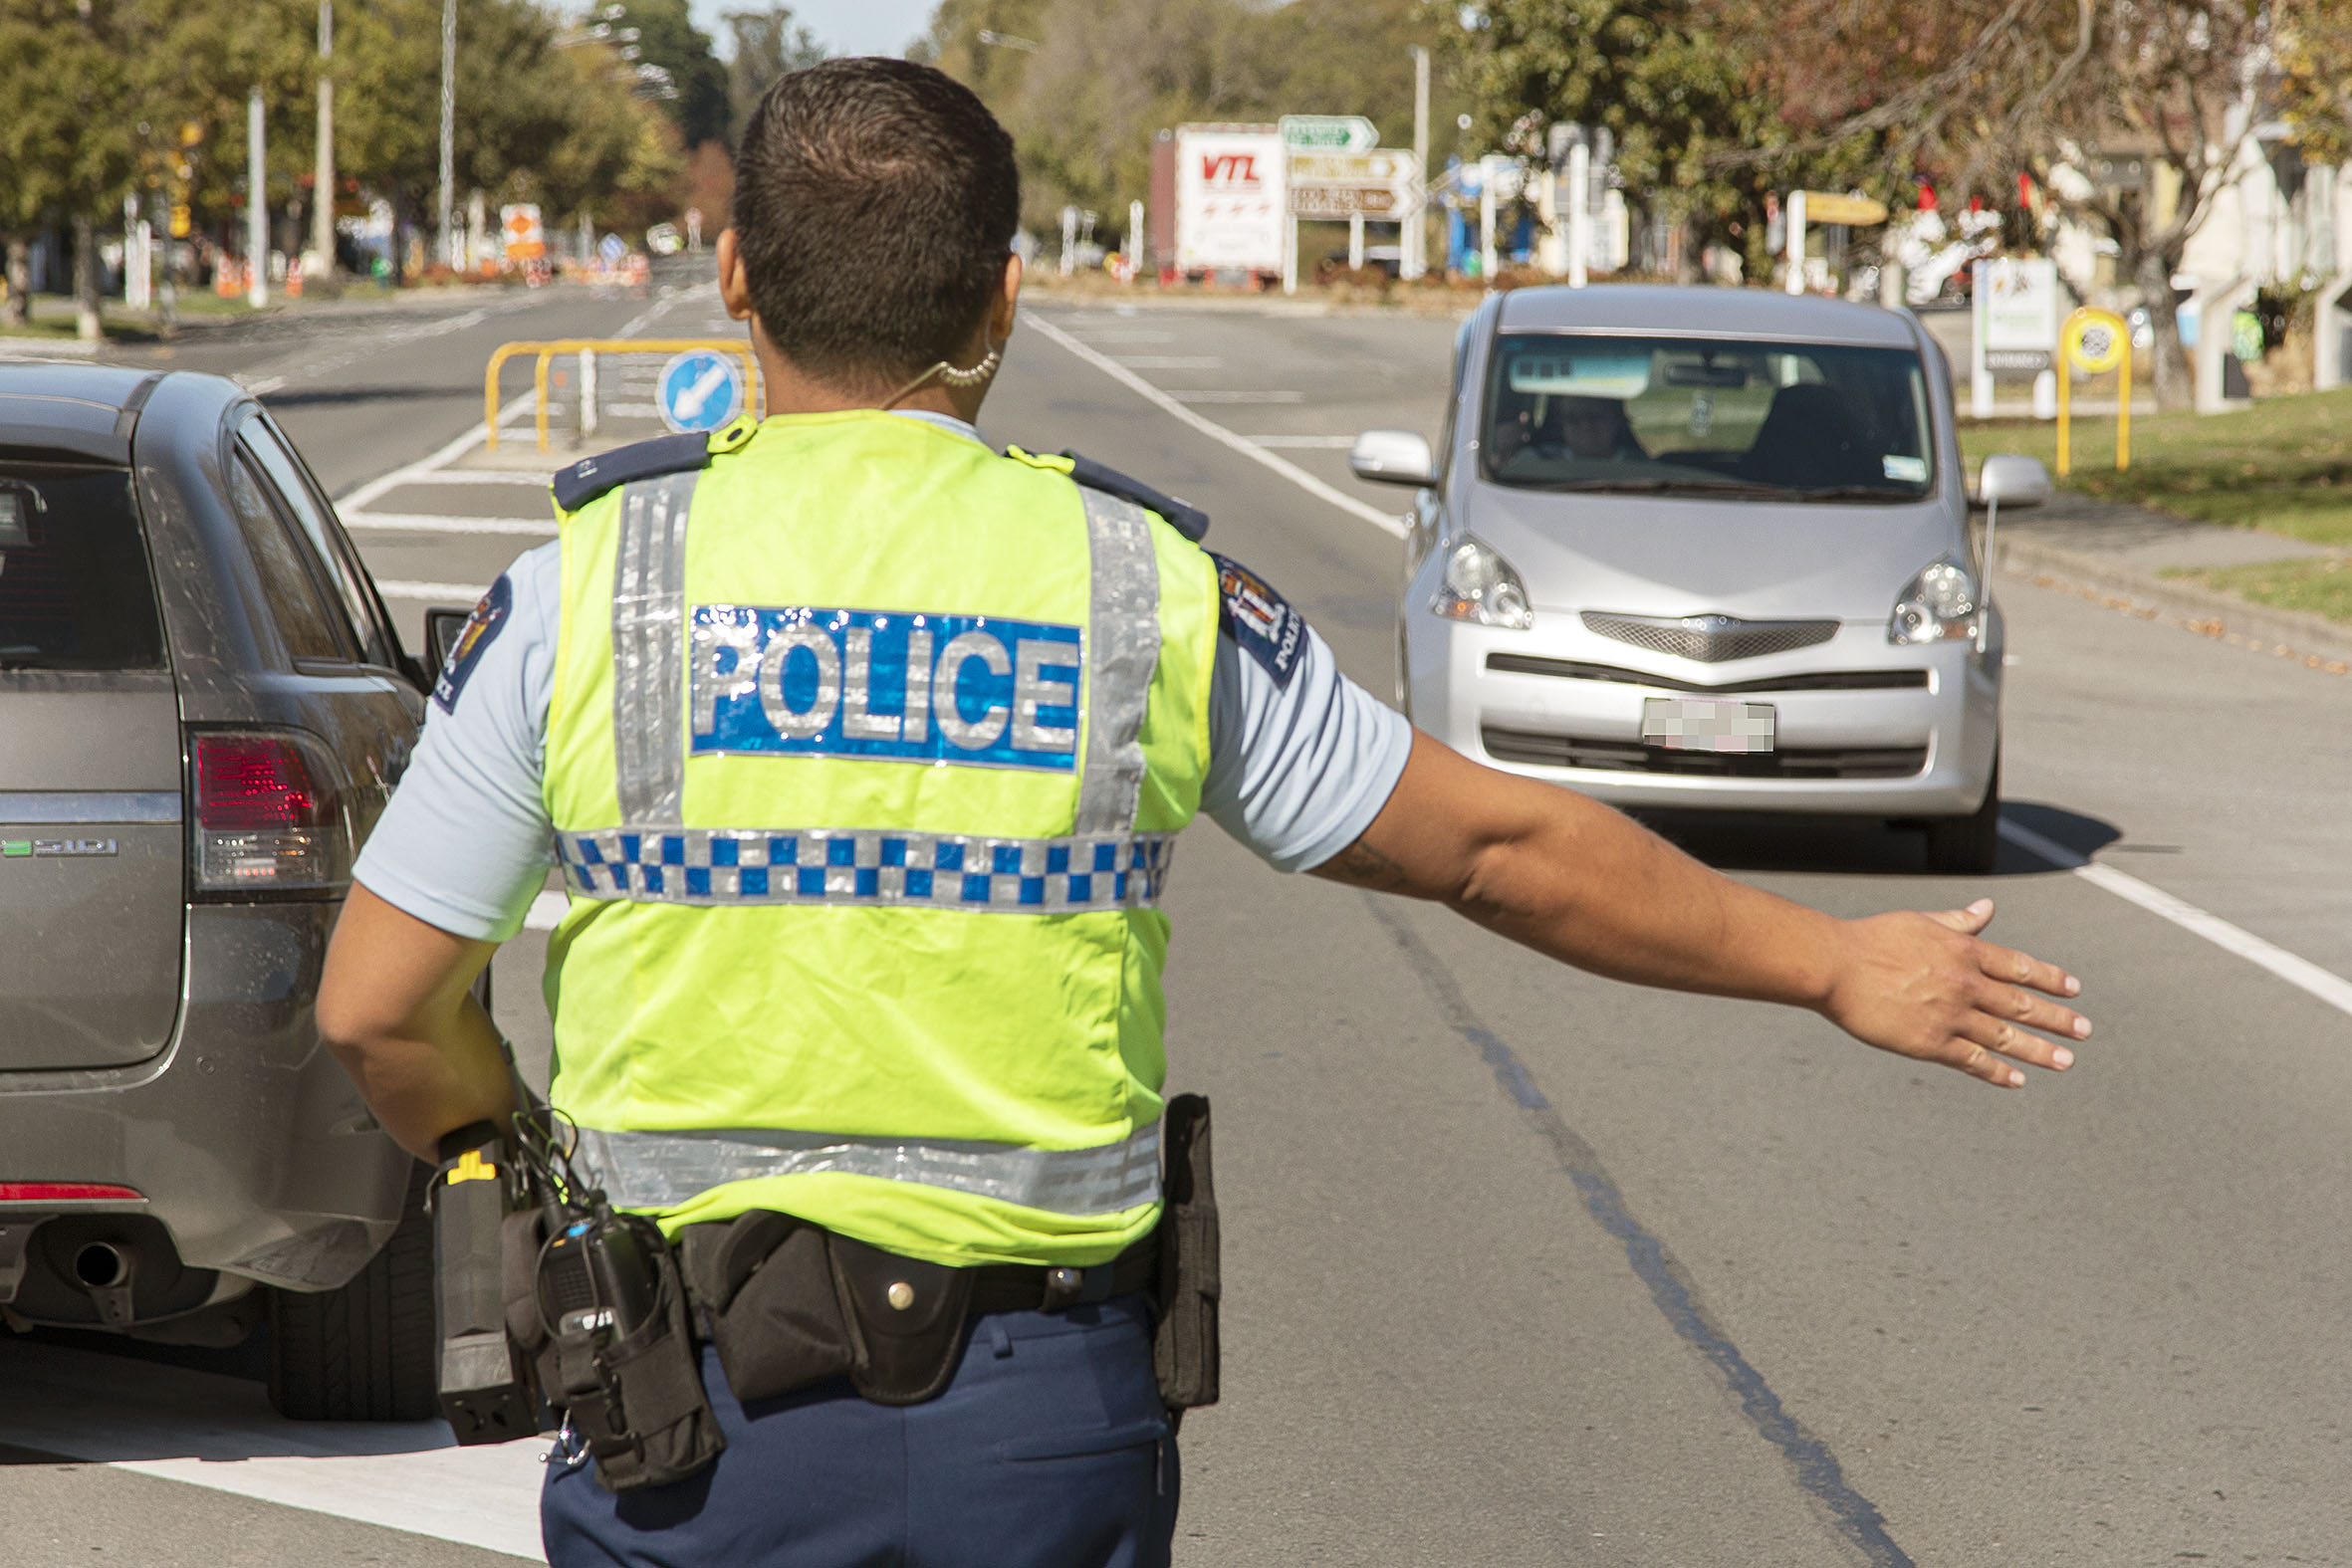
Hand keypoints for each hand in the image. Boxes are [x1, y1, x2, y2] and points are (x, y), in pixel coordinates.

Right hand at [1818, 899, 2086, 1087]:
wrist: (1834, 967)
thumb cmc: (1870, 939)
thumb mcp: (1920, 921)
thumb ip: (1959, 921)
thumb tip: (1989, 908)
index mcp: (1964, 951)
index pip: (2019, 967)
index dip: (2049, 979)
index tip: (2073, 989)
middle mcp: (1965, 984)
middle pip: (2022, 1004)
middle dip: (2058, 1019)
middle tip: (2084, 1031)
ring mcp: (1950, 1016)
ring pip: (2006, 1037)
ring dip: (2040, 1051)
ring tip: (2065, 1061)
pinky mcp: (1929, 1043)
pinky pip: (1972, 1061)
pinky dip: (1997, 1071)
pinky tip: (2015, 1079)